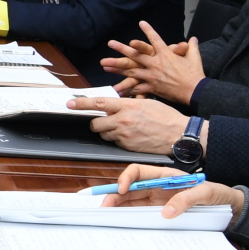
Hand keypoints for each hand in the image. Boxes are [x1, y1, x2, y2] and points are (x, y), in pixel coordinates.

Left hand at [66, 95, 192, 154]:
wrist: (179, 134)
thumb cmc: (166, 117)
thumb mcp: (146, 103)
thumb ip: (127, 104)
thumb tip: (113, 106)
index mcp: (127, 106)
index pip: (98, 103)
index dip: (81, 103)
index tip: (70, 103)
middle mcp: (122, 120)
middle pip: (95, 123)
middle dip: (97, 123)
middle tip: (104, 122)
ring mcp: (124, 135)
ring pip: (104, 134)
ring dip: (108, 132)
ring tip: (123, 129)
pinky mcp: (127, 146)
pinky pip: (115, 143)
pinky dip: (119, 140)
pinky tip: (131, 137)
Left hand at [99, 21, 203, 103]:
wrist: (196, 91)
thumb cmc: (195, 74)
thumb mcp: (194, 58)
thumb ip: (191, 47)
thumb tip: (193, 39)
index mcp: (166, 54)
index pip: (156, 39)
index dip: (148, 30)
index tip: (141, 22)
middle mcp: (156, 63)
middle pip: (136, 54)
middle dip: (122, 49)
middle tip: (110, 43)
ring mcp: (152, 76)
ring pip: (131, 71)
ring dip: (117, 68)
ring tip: (105, 65)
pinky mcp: (152, 87)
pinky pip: (137, 88)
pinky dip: (127, 90)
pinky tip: (116, 90)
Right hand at [102, 162, 246, 220]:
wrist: (226, 205)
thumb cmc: (216, 193)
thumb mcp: (204, 193)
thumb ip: (185, 200)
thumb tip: (166, 212)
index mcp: (165, 175)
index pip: (138, 171)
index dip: (127, 178)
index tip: (123, 189)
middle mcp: (157, 185)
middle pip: (130, 187)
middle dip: (115, 194)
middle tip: (106, 205)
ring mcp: (156, 199)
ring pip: (130, 199)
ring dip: (117, 205)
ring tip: (108, 212)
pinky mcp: (157, 210)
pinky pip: (138, 211)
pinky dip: (127, 214)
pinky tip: (120, 217)